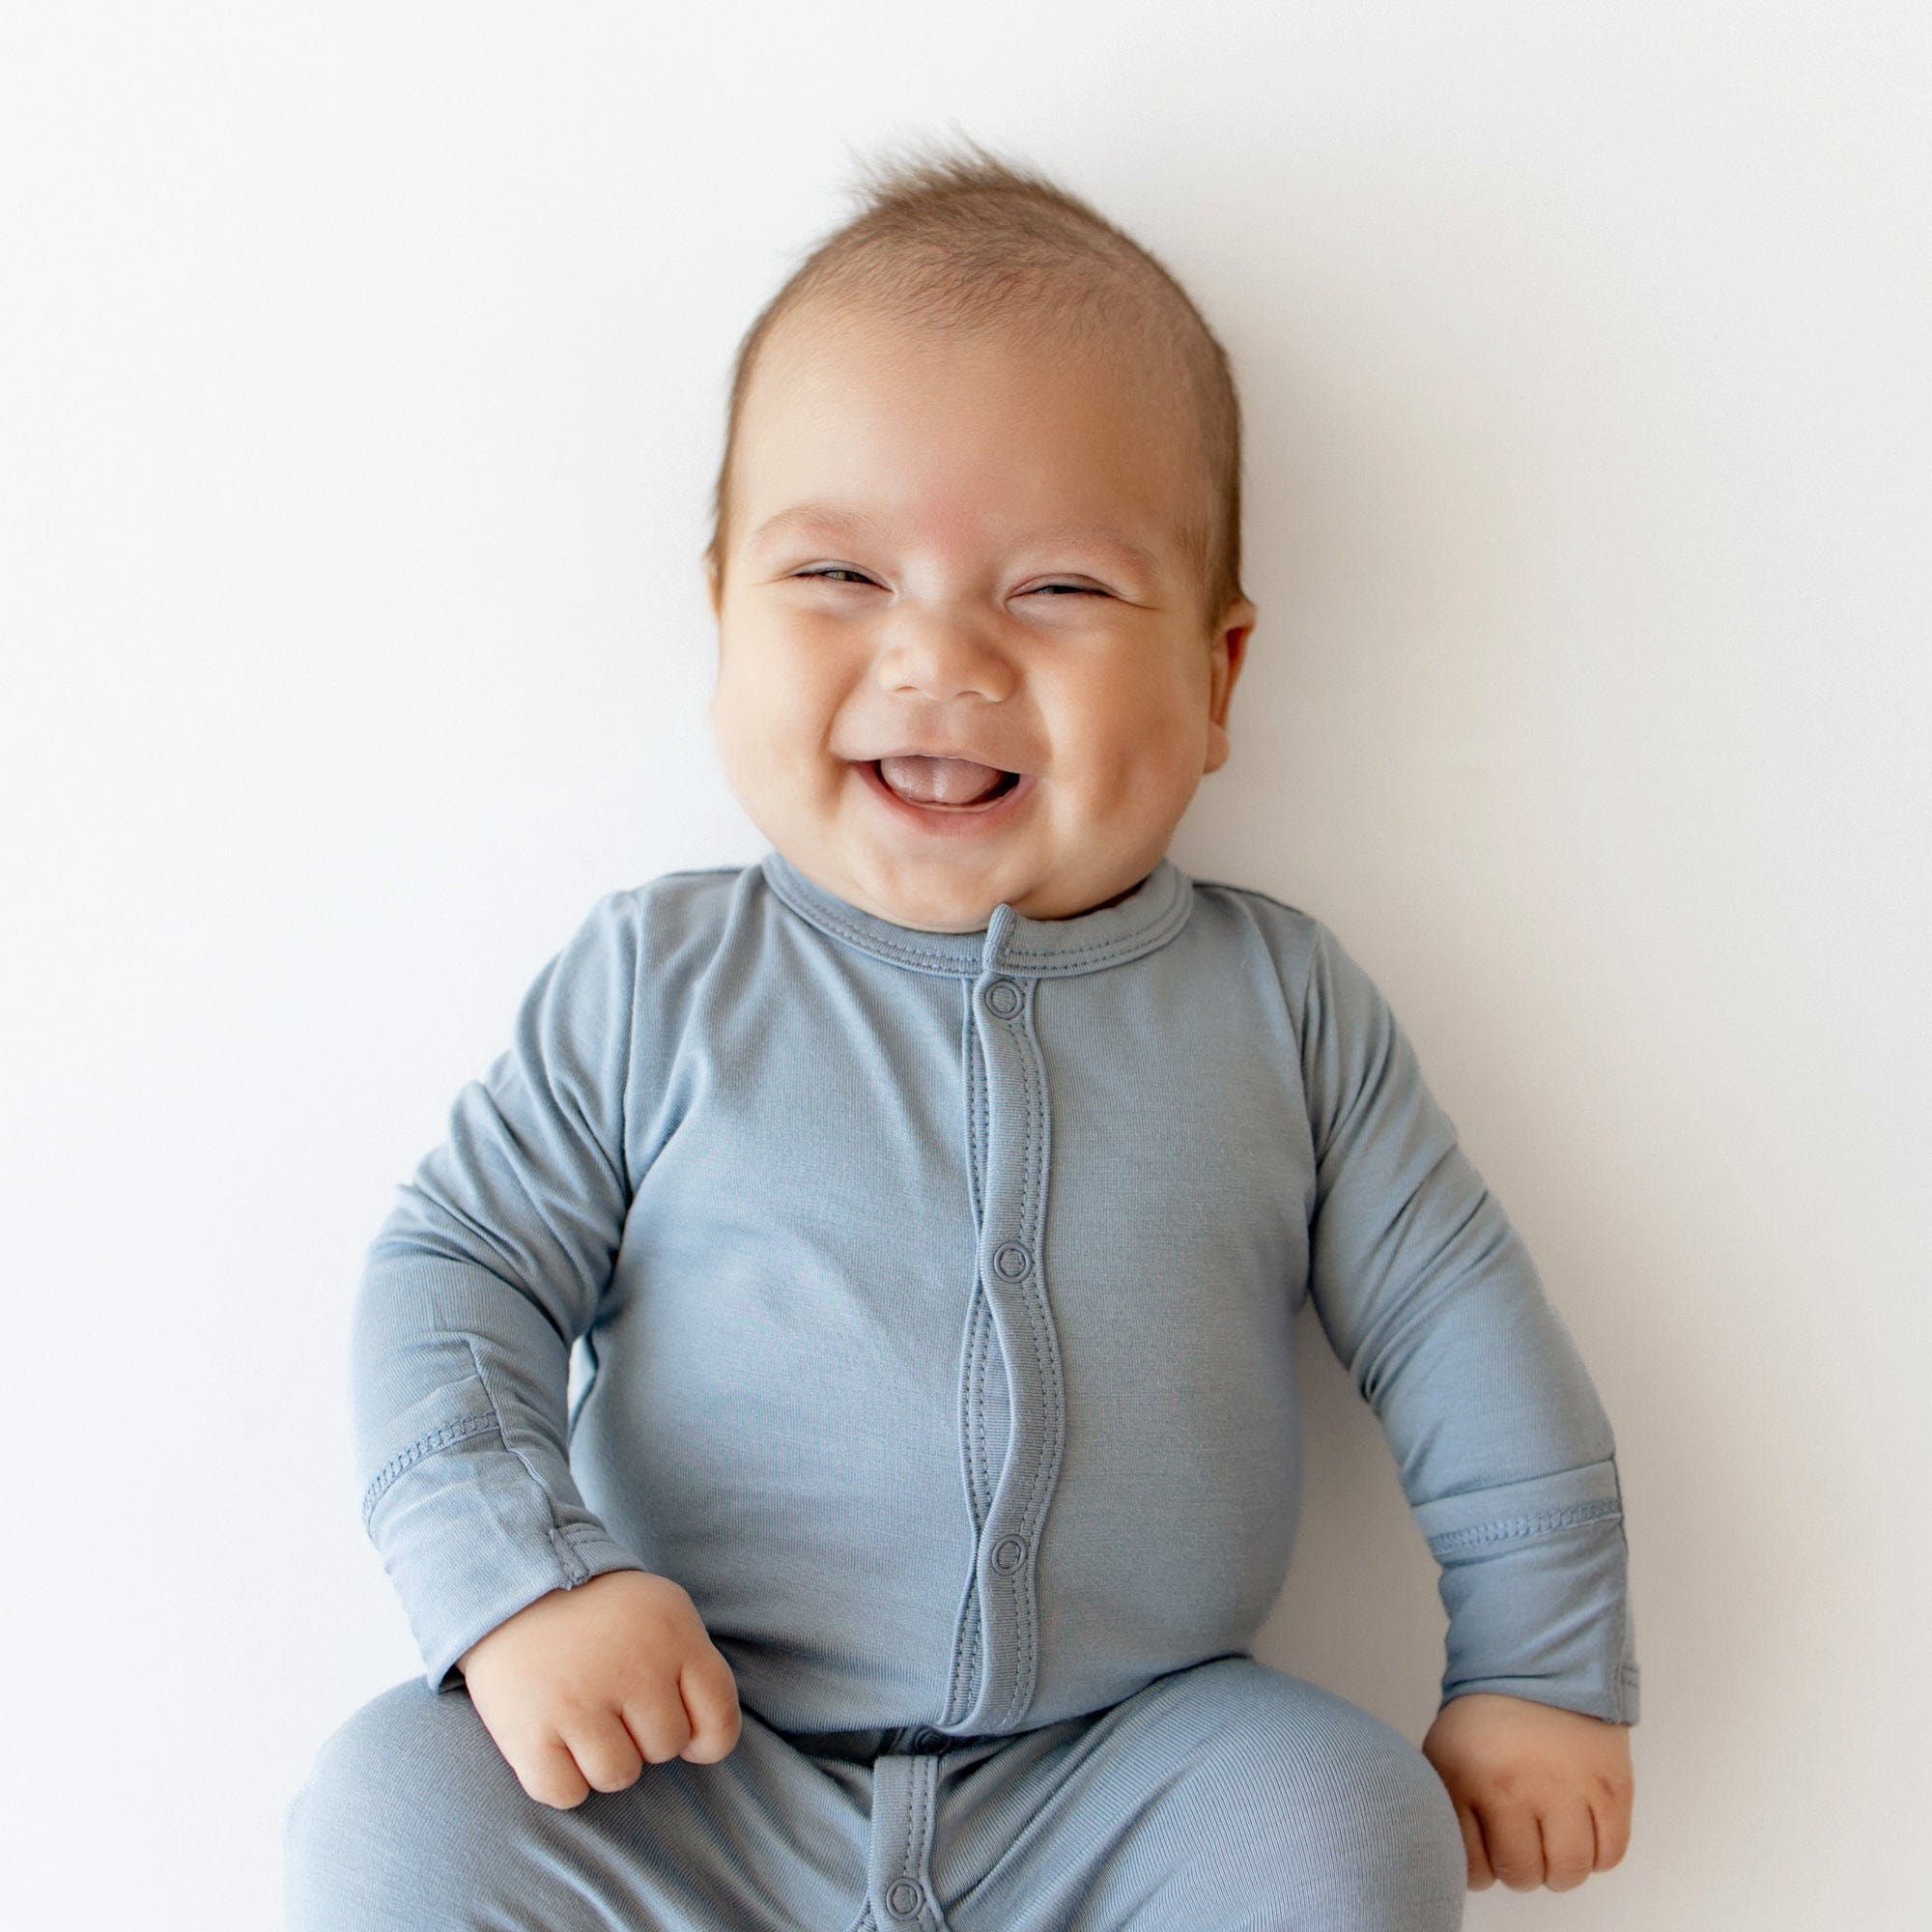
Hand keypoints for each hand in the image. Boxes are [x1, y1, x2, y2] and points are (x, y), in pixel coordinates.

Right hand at [455, 1569, 741, 1808]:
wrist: (514, 1587)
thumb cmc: (600, 1613)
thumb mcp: (663, 1613)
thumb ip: (693, 1668)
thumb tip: (701, 1746)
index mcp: (674, 1637)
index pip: (718, 1721)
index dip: (704, 1737)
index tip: (677, 1720)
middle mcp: (633, 1669)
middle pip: (666, 1748)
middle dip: (644, 1735)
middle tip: (613, 1700)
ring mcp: (580, 1703)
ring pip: (619, 1776)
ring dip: (603, 1760)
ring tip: (583, 1719)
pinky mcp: (530, 1733)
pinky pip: (566, 1794)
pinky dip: (562, 1780)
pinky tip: (553, 1742)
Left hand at [1420, 1691, 1632, 1892]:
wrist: (1540, 1665)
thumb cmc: (1487, 1722)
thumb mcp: (1446, 1757)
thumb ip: (1449, 1814)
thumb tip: (1468, 1873)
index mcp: (1469, 1779)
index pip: (1476, 1871)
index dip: (1484, 1868)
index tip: (1488, 1847)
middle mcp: (1517, 1786)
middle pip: (1524, 1875)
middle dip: (1522, 1868)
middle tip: (1522, 1841)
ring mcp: (1568, 1787)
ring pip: (1569, 1873)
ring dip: (1560, 1868)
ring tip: (1552, 1840)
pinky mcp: (1612, 1787)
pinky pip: (1609, 1855)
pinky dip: (1596, 1855)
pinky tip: (1581, 1829)